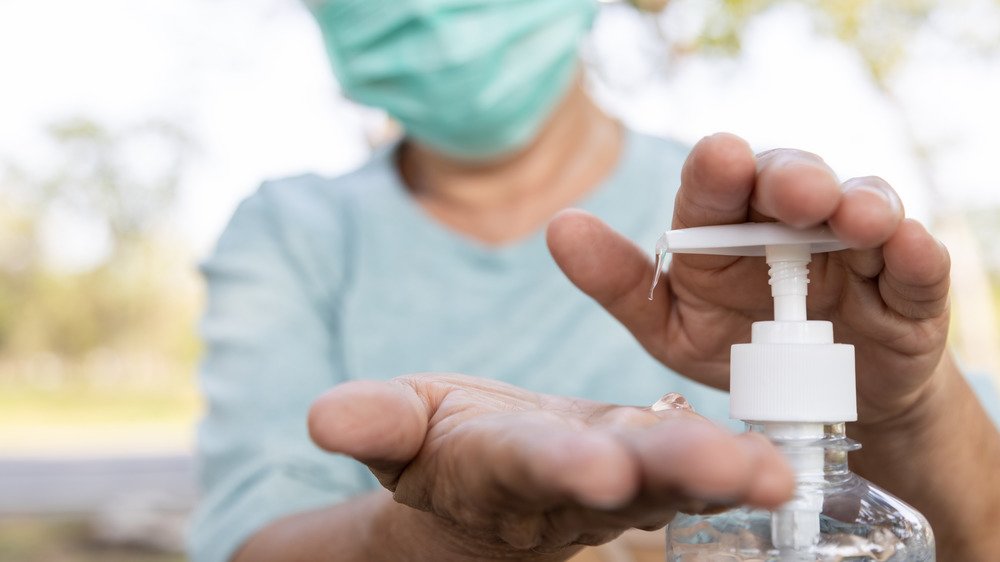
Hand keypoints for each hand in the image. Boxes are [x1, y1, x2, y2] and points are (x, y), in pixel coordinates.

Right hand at [308, 373, 792, 558]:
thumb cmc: (445, 444)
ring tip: (780, 475)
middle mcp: (575, 480)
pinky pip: (703, 461)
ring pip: (680, 475)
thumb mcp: (402, 427)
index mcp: (504, 465)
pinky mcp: (657, 463)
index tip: (600, 468)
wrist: (493, 471)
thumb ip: (376, 422)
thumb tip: (323, 417)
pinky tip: (791, 461)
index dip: (560, 466)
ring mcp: (624, 477)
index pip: (531, 465)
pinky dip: (743, 462)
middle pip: (630, 478)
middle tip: (740, 474)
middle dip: (678, 474)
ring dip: (729, 472)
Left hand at [547, 133, 950, 424]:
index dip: (718, 172)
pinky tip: (906, 244)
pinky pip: (917, 266)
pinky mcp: (907, 289)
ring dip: (859, 203)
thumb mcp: (670, 325)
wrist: (813, 406)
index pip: (717, 187)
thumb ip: (621, 282)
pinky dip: (916, 253)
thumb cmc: (735, 348)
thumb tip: (560, 227)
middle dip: (791, 179)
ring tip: (852, 215)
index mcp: (726, 227)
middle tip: (791, 191)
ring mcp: (852, 250)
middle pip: (791, 181)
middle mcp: (789, 222)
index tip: (719, 160)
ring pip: (861, 206)